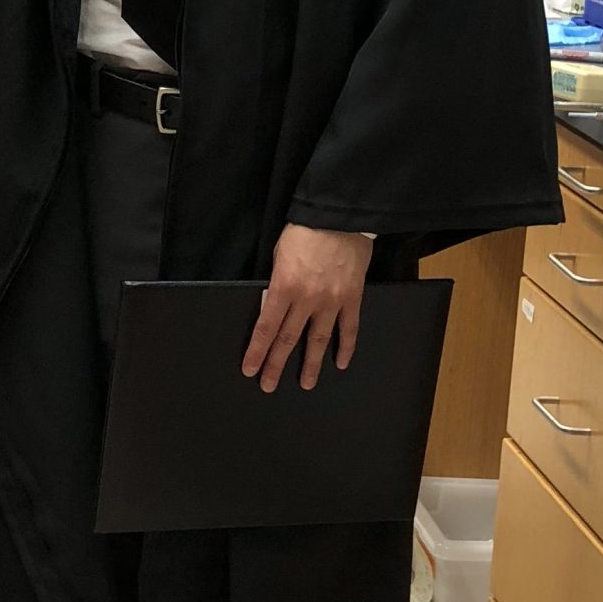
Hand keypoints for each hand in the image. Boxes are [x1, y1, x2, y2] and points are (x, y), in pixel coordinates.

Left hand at [242, 225, 373, 394]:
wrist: (340, 216)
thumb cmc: (305, 230)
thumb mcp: (279, 254)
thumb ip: (277, 282)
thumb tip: (272, 305)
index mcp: (284, 287)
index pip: (266, 327)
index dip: (257, 351)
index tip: (250, 369)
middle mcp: (307, 299)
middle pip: (288, 339)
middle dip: (276, 364)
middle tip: (268, 385)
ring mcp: (332, 301)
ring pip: (319, 340)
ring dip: (310, 364)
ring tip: (306, 383)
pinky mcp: (352, 298)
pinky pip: (349, 328)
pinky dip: (345, 347)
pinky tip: (340, 363)